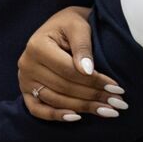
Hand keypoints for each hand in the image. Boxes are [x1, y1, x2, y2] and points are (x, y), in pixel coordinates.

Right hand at [17, 6, 127, 121]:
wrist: (60, 26)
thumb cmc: (71, 24)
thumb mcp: (79, 26)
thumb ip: (83, 46)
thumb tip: (88, 71)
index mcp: (37, 46)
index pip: (69, 71)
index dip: (94, 81)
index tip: (116, 87)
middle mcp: (26, 64)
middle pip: (64, 87)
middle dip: (93, 96)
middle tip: (118, 103)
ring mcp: (24, 80)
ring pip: (55, 100)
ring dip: (83, 108)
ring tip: (108, 110)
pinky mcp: (26, 91)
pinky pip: (37, 110)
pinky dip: (56, 116)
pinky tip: (77, 117)